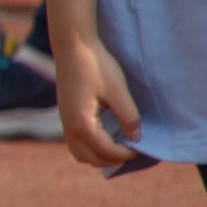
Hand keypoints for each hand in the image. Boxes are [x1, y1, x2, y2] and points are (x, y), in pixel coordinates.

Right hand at [57, 29, 143, 169]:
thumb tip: (135, 138)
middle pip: (90, 159)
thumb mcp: (118, 91)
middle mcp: (69, 127)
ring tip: (118, 146)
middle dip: (112, 159)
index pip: (106, 151)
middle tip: (131, 149)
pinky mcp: (66, 115)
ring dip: (99, 155)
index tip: (141, 145)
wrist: (72, 47)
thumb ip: (128, 117)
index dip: (126, 153)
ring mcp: (65, 122)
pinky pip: (76, 142)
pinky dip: (91, 146)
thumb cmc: (96, 66)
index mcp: (82, 124)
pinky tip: (106, 135)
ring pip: (80, 153)